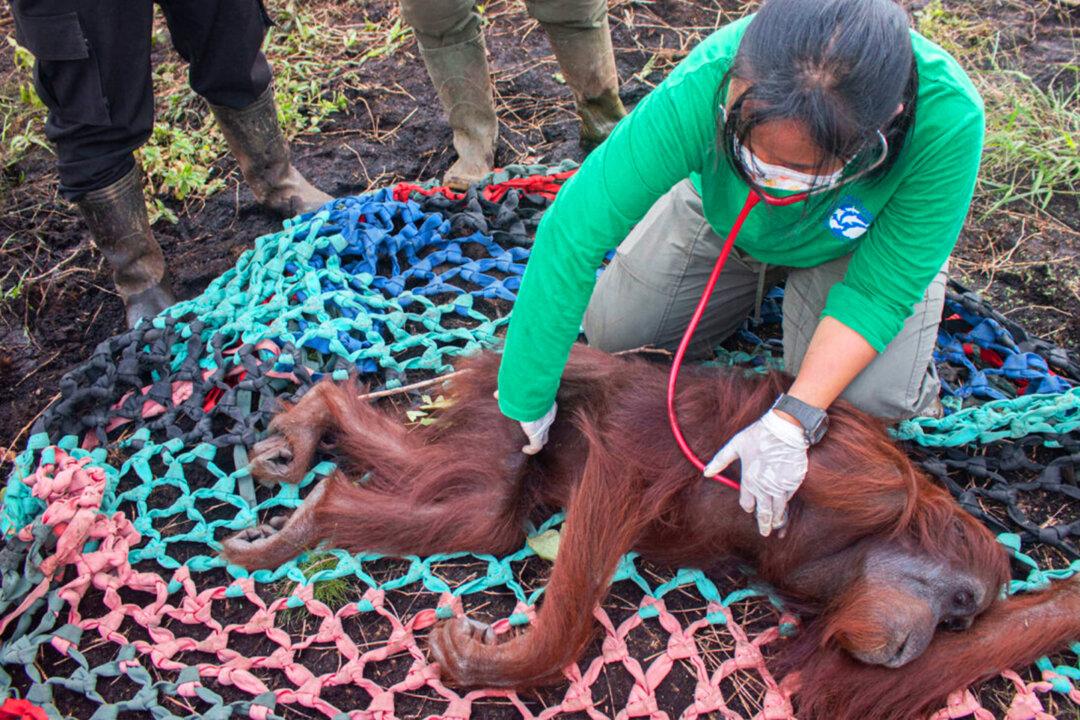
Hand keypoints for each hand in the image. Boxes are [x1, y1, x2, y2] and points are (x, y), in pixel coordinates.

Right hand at [494, 391, 556, 454]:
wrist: (532, 399)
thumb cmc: (527, 393)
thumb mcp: (518, 393)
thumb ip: (508, 394)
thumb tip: (496, 394)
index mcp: (546, 406)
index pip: (546, 414)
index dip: (540, 419)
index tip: (532, 421)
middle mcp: (548, 418)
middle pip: (546, 428)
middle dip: (541, 432)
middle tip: (532, 434)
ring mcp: (544, 428)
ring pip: (543, 438)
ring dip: (536, 441)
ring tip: (529, 444)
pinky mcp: (537, 435)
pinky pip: (536, 446)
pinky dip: (531, 449)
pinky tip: (525, 449)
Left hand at [703, 409, 808, 536]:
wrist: (785, 429)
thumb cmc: (759, 435)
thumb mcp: (735, 445)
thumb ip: (720, 460)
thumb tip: (706, 472)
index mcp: (750, 480)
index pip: (747, 504)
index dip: (748, 507)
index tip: (750, 508)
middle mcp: (765, 487)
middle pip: (764, 513)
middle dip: (764, 525)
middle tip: (765, 533)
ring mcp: (781, 486)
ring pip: (779, 510)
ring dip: (777, 519)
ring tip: (776, 526)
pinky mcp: (794, 482)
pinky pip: (790, 497)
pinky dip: (787, 504)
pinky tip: (786, 507)